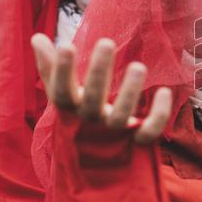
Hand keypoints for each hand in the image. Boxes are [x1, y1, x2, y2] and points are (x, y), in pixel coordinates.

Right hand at [31, 34, 171, 144]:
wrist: (94, 164)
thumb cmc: (78, 117)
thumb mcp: (62, 94)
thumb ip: (50, 68)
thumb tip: (37, 38)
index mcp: (71, 110)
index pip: (61, 92)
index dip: (61, 71)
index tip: (66, 45)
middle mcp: (91, 122)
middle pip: (92, 101)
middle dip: (98, 73)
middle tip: (106, 42)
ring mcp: (114, 134)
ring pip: (121, 116)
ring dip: (130, 92)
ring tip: (138, 65)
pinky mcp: (137, 141)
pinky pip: (149, 131)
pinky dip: (159, 115)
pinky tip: (164, 92)